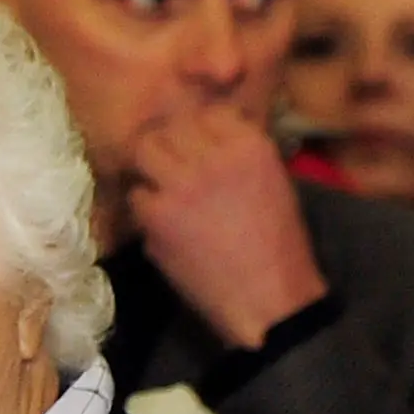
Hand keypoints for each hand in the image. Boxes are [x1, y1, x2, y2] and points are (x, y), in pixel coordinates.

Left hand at [128, 107, 327, 347]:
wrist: (270, 299)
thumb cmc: (278, 247)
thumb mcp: (273, 185)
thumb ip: (237, 156)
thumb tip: (204, 140)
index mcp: (251, 146)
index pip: (207, 113)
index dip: (196, 130)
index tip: (194, 147)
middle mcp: (215, 157)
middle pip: (169, 128)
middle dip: (167, 147)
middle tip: (168, 168)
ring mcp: (182, 184)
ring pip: (144, 152)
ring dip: (149, 170)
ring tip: (160, 190)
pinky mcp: (157, 216)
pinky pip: (135, 197)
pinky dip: (144, 209)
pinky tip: (161, 225)